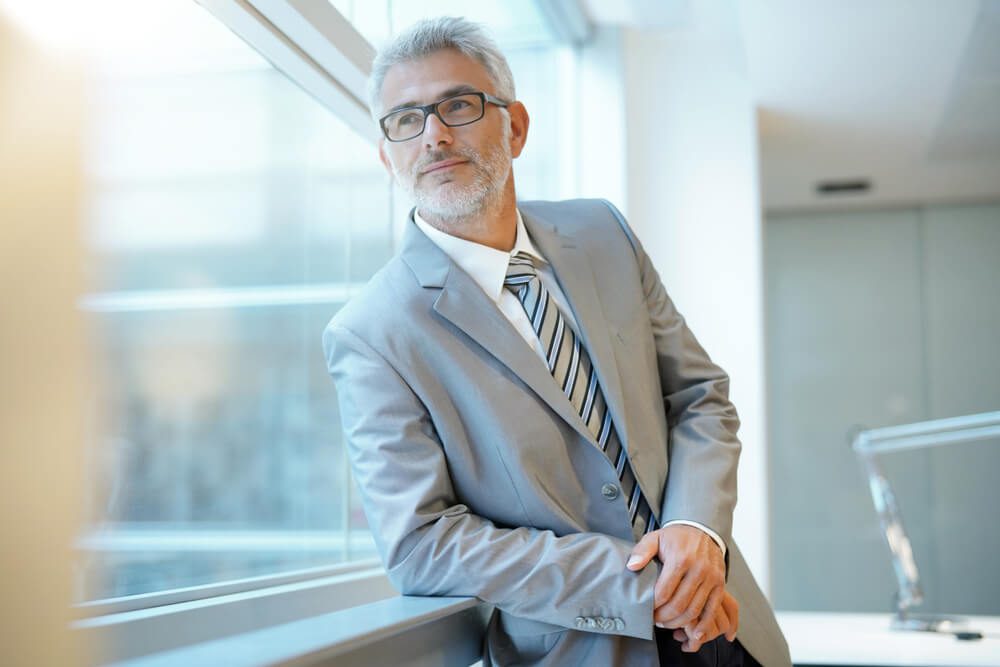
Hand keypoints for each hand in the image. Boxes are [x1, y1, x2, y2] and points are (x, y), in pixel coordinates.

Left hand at [626, 525, 725, 640]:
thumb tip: (632, 566)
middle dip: (665, 618)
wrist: (702, 530)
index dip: (654, 606)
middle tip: (656, 620)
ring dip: (679, 623)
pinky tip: (694, 632)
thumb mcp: (655, 538)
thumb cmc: (677, 538)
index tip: (647, 611)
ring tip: (668, 623)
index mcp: (680, 559)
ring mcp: (711, 578)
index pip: (664, 592)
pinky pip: (712, 610)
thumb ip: (642, 551)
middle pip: (679, 604)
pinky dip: (704, 625)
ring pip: (694, 610)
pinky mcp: (720, 585)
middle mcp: (698, 569)